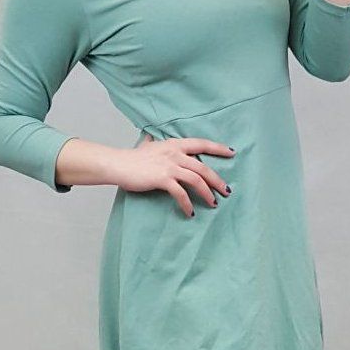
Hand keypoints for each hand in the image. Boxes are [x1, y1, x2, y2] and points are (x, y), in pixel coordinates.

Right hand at [115, 134, 234, 218]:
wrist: (118, 164)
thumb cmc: (131, 158)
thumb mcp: (146, 146)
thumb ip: (151, 142)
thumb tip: (148, 137)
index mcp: (174, 144)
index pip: (201, 143)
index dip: (218, 148)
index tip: (231, 153)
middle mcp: (175, 153)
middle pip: (203, 167)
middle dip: (217, 180)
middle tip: (226, 191)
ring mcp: (169, 166)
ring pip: (196, 180)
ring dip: (207, 193)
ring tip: (213, 204)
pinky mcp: (162, 178)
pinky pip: (180, 193)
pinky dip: (187, 204)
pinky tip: (190, 212)